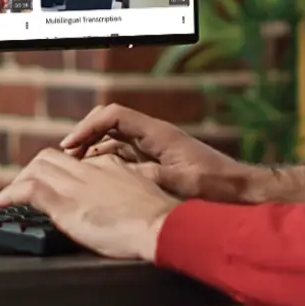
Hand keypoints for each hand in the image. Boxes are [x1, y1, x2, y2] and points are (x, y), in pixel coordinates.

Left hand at [0, 150, 178, 259]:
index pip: (74, 161)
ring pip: (36, 168)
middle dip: (32, 172)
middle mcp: (90, 169)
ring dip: (18, 181)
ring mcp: (76, 185)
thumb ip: (124, 197)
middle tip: (22, 189)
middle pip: (50, 158)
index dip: (58, 172)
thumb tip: (117, 209)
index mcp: (110, 166)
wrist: (161, 226)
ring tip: (7, 197)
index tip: (52, 184)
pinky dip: (9, 193)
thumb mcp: (142, 200)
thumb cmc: (159, 223)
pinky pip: (28, 189)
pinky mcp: (65, 203)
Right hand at [57, 103, 259, 202]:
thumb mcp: (182, 182)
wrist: (240, 190)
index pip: (113, 115)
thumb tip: (120, 177)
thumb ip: (151, 176)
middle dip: (84, 138)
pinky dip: (107, 165)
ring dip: (93, 153)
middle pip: (109, 125)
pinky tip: (96, 181)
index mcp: (158, 133)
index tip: (70, 145)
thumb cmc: (217, 183)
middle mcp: (153, 136)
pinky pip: (124, 158)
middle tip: (64, 158)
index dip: (88, 126)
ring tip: (73, 171)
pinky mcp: (156, 163)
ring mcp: (154, 149)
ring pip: (114, 142)